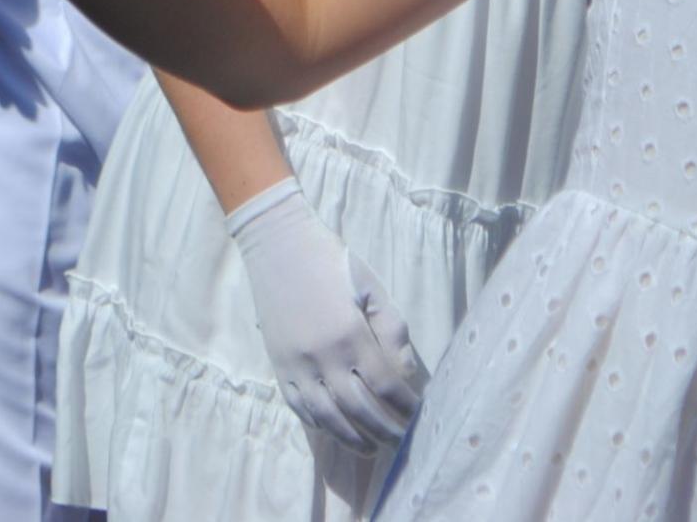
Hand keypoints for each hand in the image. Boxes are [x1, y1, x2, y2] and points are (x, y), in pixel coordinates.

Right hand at [227, 179, 427, 452]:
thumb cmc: (331, 262)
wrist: (278, 247)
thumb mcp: (371, 287)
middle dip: (385, 430)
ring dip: (353, 439)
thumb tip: (405, 373)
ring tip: (373, 448)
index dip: (404, 406)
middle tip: (402, 442)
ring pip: (328, 418)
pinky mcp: (279, 368)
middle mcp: (323, 357)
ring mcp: (297, 366)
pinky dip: (321, 425)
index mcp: (351, 334)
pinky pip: (300, 408)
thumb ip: (391, 330)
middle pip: (360, 410)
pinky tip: (337, 430)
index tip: (419, 416)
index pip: (385, 385)